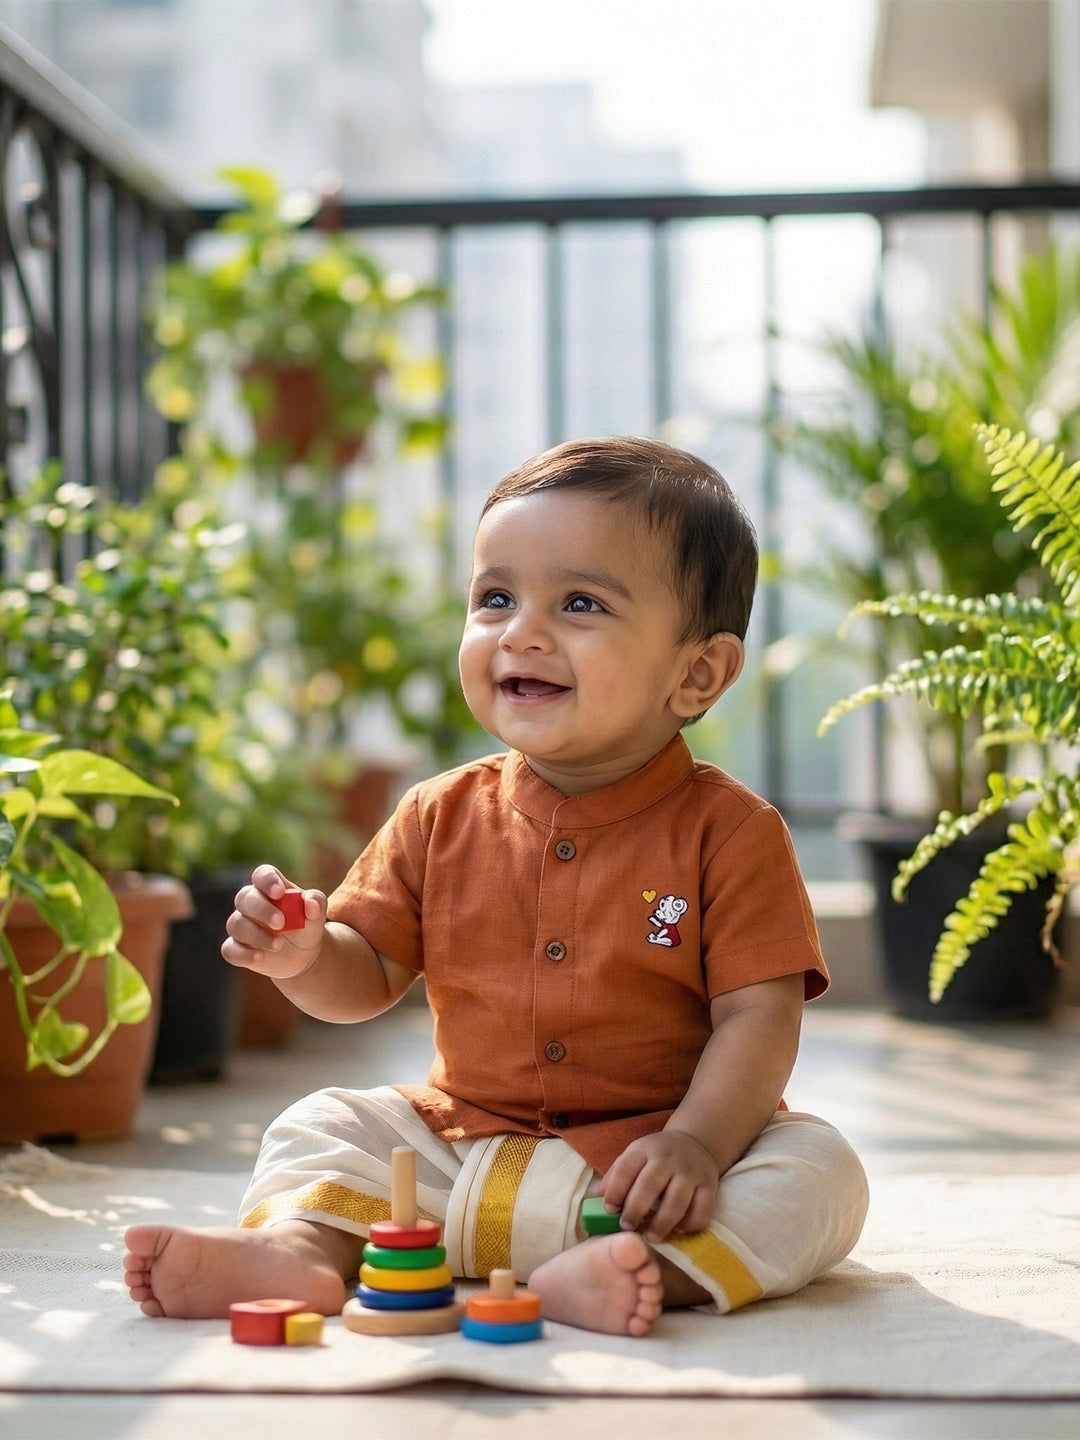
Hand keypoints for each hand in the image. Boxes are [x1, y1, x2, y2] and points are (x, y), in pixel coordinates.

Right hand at [221, 864, 326, 980]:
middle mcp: (251, 903)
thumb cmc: (306, 925)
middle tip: (281, 923)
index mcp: (270, 887)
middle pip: (244, 898)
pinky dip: (243, 954)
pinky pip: (230, 950)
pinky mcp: (237, 948)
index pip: (261, 875)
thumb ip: (316, 902)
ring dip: (256, 935)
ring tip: (278, 945)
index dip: (267, 881)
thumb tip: (310, 903)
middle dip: (261, 910)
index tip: (279, 892)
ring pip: (236, 924)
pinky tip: (259, 957)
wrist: (303, 953)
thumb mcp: (317, 913)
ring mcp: (242, 926)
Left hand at [599, 1129, 719, 1243]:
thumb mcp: (634, 1156)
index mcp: (644, 1149)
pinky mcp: (709, 1184)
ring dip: (662, 1222)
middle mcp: (668, 1158)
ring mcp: (690, 1171)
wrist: (695, 1143)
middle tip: (627, 1227)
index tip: (609, 1210)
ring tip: (651, 1237)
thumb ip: (616, 1176)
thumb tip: (600, 1201)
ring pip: (677, 1200)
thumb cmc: (657, 1157)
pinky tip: (678, 1230)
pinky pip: (703, 1209)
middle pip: (650, 1185)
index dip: (615, 1190)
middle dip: (636, 1209)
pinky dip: (690, 1224)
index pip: (626, 1168)